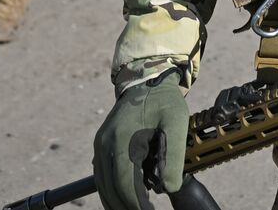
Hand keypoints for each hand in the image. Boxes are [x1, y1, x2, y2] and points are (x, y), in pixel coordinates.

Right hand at [93, 73, 188, 209]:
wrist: (147, 80)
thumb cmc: (164, 101)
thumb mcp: (176, 123)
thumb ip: (174, 156)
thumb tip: (169, 187)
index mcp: (123, 138)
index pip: (124, 182)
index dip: (135, 203)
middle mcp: (105, 142)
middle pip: (110, 187)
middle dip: (126, 205)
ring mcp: (101, 143)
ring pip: (103, 183)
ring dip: (116, 201)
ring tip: (135, 208)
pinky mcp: (101, 144)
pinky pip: (102, 174)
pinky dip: (111, 190)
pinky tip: (124, 198)